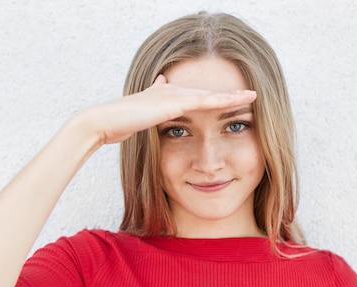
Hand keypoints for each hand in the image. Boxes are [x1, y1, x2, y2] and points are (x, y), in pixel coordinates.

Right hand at [79, 74, 256, 143]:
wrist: (104, 122)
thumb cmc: (118, 124)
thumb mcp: (140, 119)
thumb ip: (151, 112)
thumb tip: (156, 100)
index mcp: (166, 96)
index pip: (197, 98)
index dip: (215, 99)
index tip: (232, 102)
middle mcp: (172, 91)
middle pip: (208, 93)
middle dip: (229, 94)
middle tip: (251, 95)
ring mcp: (172, 95)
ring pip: (210, 94)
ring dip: (231, 95)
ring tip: (252, 95)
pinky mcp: (173, 102)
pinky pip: (204, 101)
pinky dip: (221, 100)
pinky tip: (237, 100)